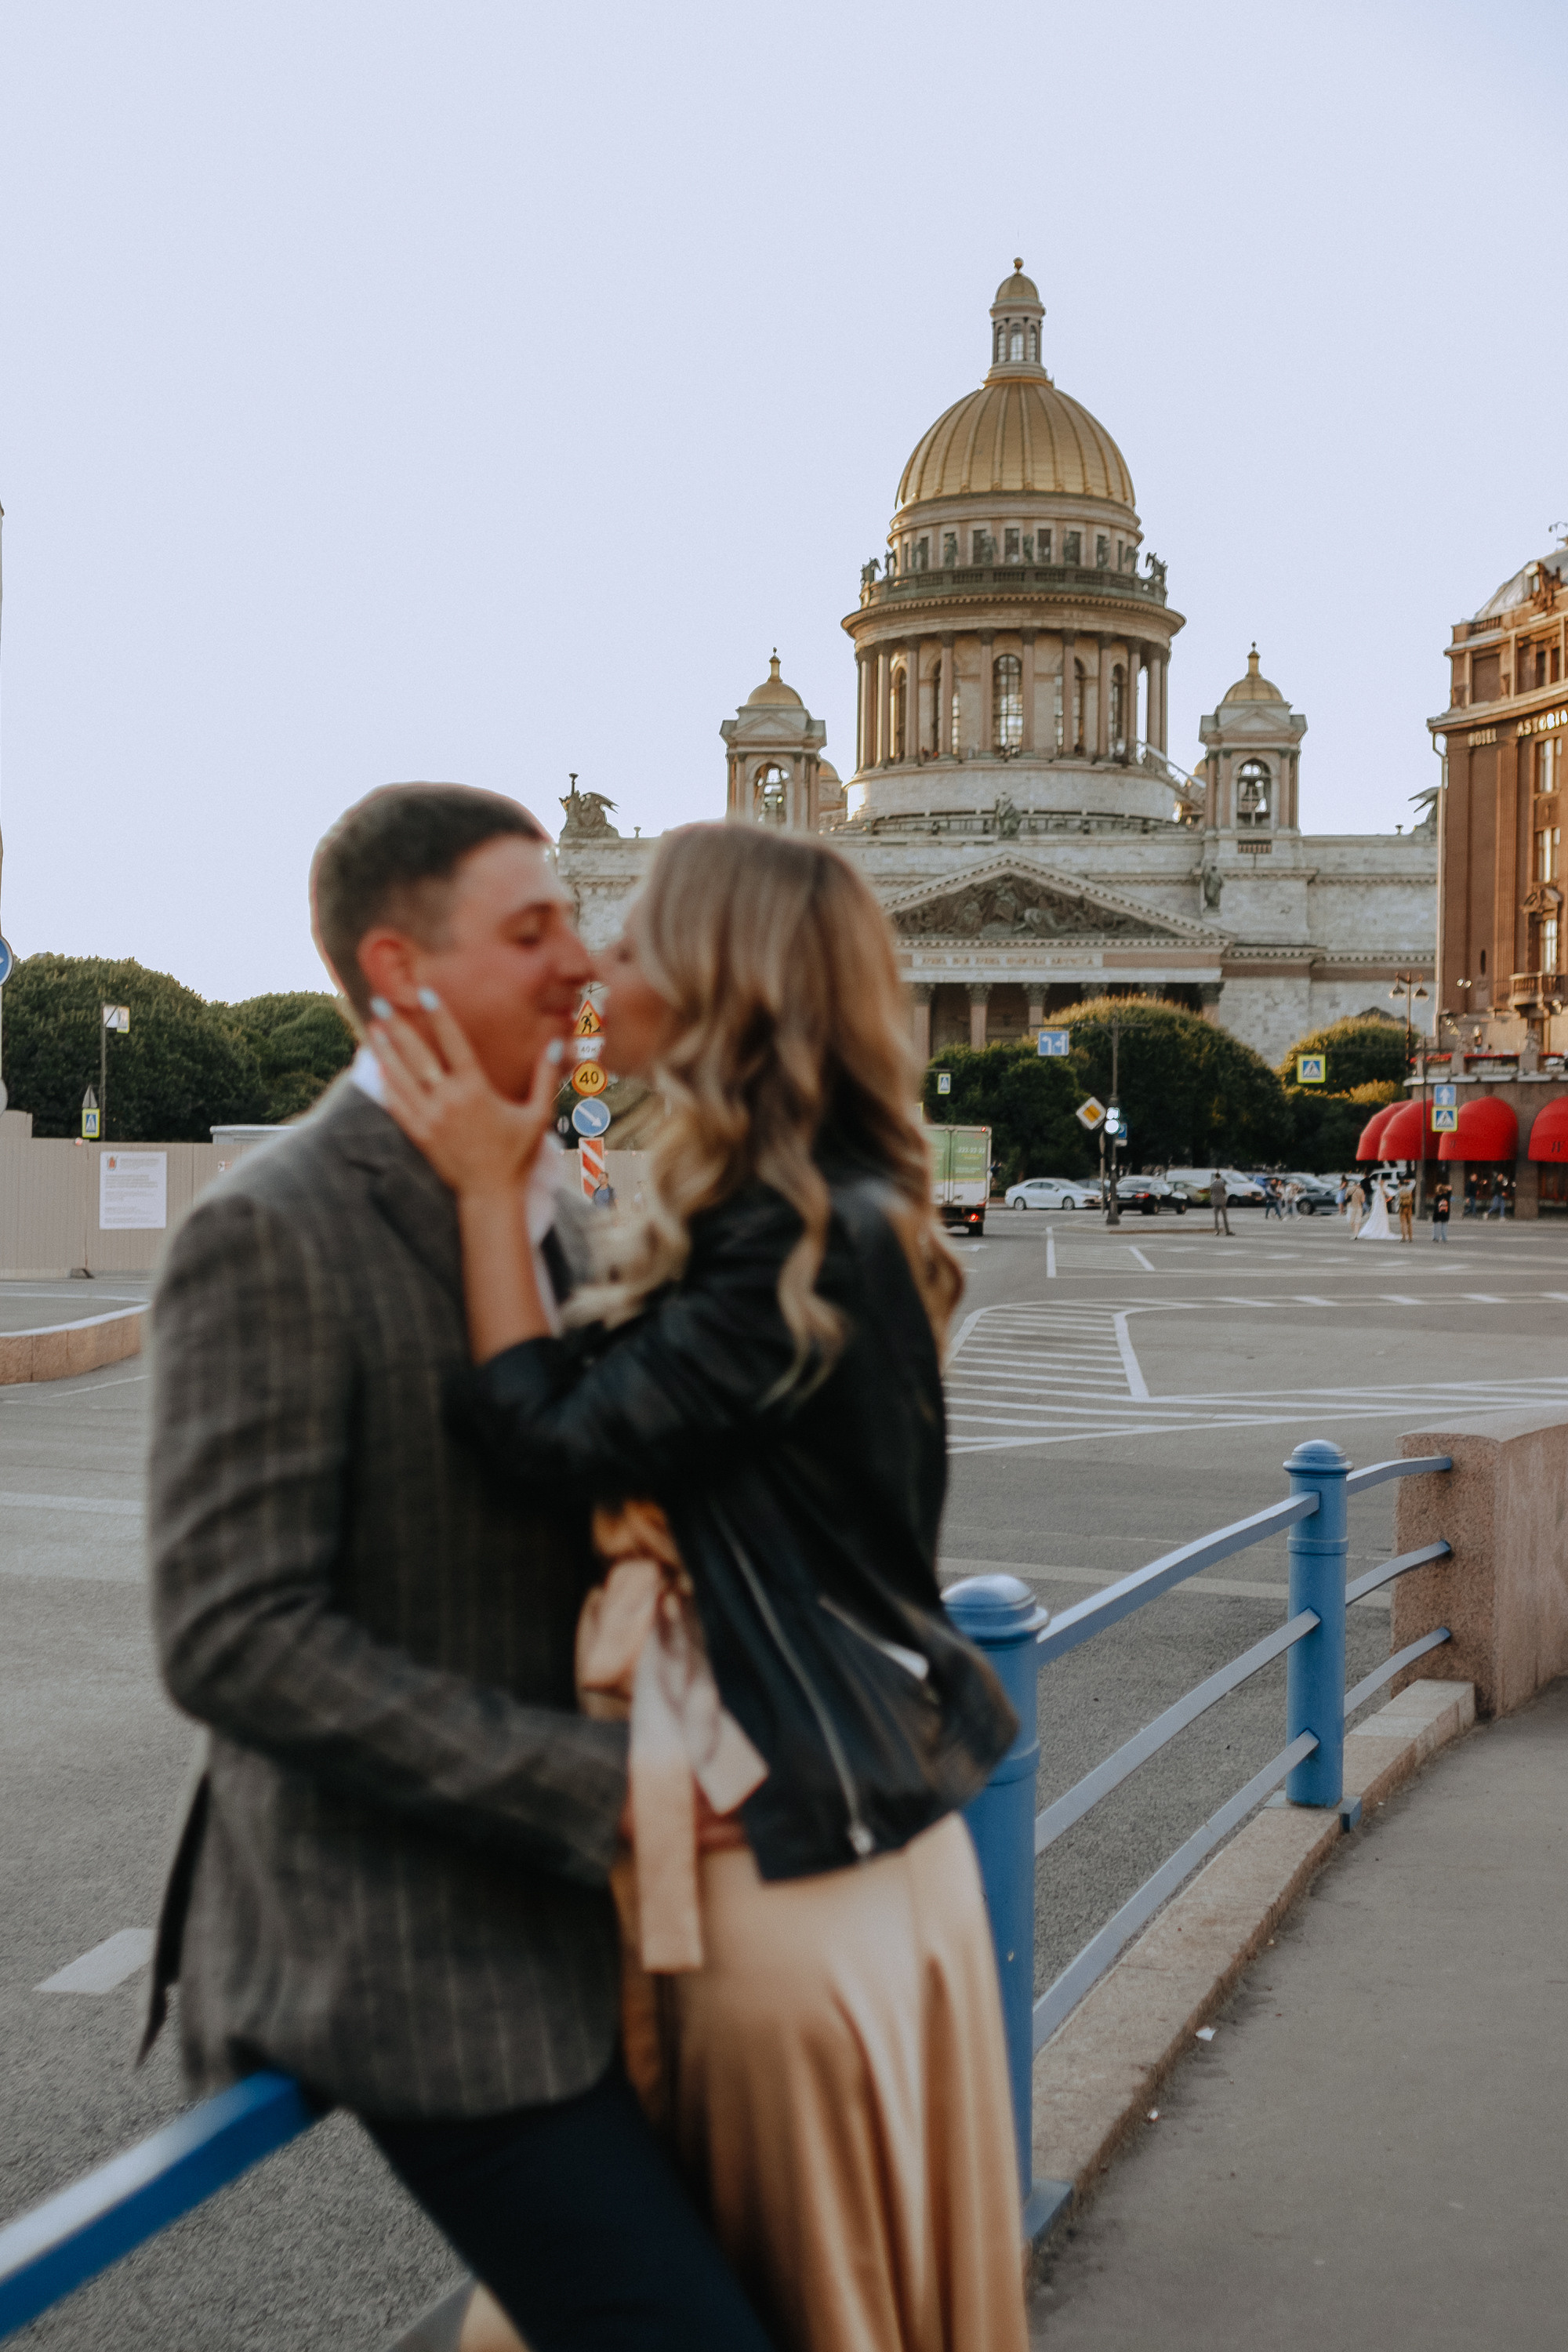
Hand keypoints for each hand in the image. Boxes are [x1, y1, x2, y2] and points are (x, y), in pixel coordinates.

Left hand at [369, 992, 560, 1198]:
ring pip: (400, 1077)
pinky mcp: (419, 1135)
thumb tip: (558, 1042)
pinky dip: (386, 1084)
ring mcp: (430, 1118)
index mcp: (476, 1090)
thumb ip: (546, 1076)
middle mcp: (448, 1100)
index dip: (439, 1016)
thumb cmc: (517, 1153)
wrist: (491, 1194)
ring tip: (372, 1028)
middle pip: (417, 1055)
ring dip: (385, 1051)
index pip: (454, 1043)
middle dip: (397, 1026)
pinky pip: (397, 1105)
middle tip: (379, 1002)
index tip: (424, 993)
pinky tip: (377, 1068)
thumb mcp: (538, 1113)